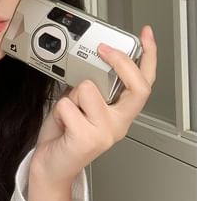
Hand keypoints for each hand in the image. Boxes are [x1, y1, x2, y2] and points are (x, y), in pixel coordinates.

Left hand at [28, 26, 156, 200]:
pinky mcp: (87, 139)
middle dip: (119, 61)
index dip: (149, 56)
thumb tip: (90, 62)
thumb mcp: (83, 104)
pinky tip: (62, 124)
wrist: (51, 166)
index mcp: (121, 112)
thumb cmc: (66, 133)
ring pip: (88, 88)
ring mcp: (105, 133)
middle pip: (135, 86)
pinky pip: (68, 105)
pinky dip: (59, 110)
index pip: (144, 82)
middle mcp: (119, 123)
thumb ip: (93, 85)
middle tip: (102, 49)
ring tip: (69, 111)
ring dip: (71, 95)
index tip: (145, 34)